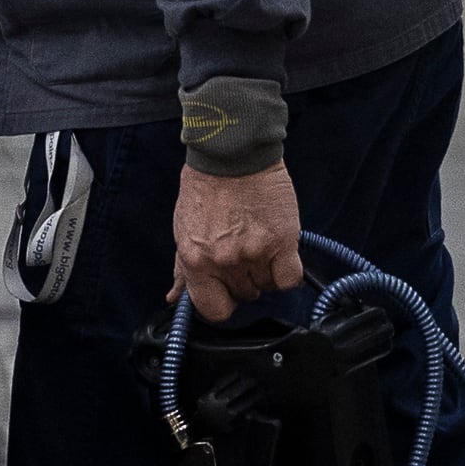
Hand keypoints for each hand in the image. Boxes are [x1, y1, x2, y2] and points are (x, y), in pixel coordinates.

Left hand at [170, 162, 304, 323]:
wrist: (232, 156)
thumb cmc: (205, 189)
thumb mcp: (184, 230)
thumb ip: (183, 269)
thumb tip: (175, 298)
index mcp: (195, 261)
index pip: (212, 310)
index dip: (222, 301)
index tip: (226, 290)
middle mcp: (224, 262)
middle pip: (244, 296)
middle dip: (244, 279)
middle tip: (243, 251)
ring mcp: (253, 253)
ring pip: (267, 287)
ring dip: (266, 272)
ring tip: (259, 244)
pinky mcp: (282, 242)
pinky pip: (289, 279)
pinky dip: (287, 272)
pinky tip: (280, 254)